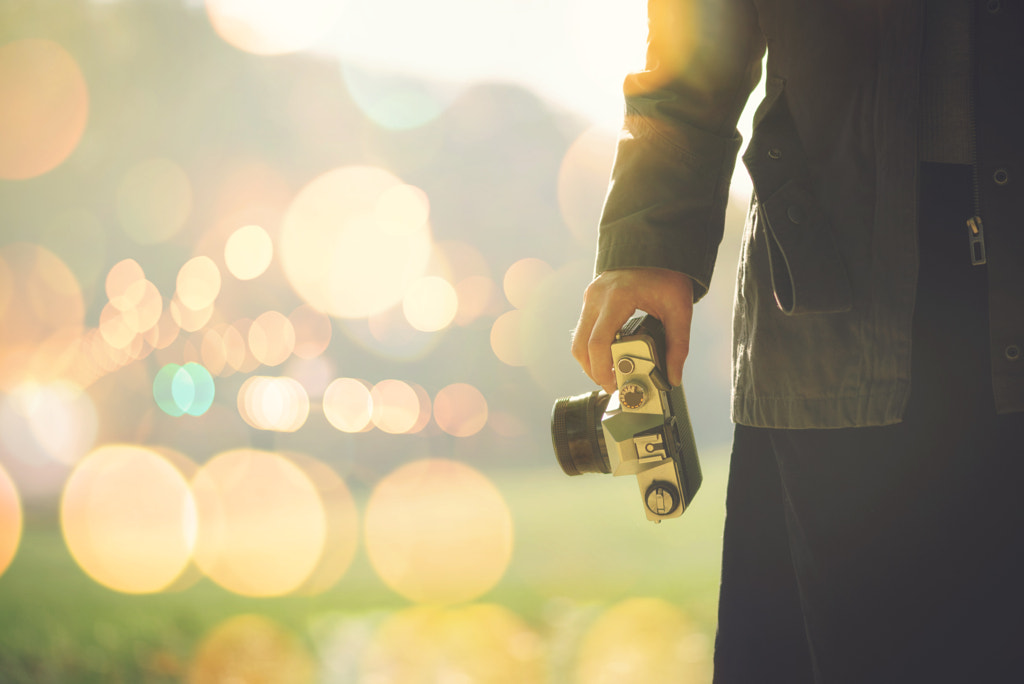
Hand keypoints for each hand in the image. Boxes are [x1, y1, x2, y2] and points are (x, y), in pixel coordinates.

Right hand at [571, 268, 693, 392]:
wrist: (655, 246)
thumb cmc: (667, 274)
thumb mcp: (679, 310)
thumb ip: (678, 345)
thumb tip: (673, 376)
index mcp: (617, 298)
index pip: (598, 342)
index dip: (602, 370)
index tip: (613, 385)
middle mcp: (597, 297)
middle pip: (581, 346)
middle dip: (593, 371)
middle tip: (611, 385)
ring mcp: (591, 297)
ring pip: (578, 340)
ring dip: (590, 361)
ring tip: (610, 374)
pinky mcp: (591, 299)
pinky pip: (583, 329)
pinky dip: (591, 347)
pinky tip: (608, 356)